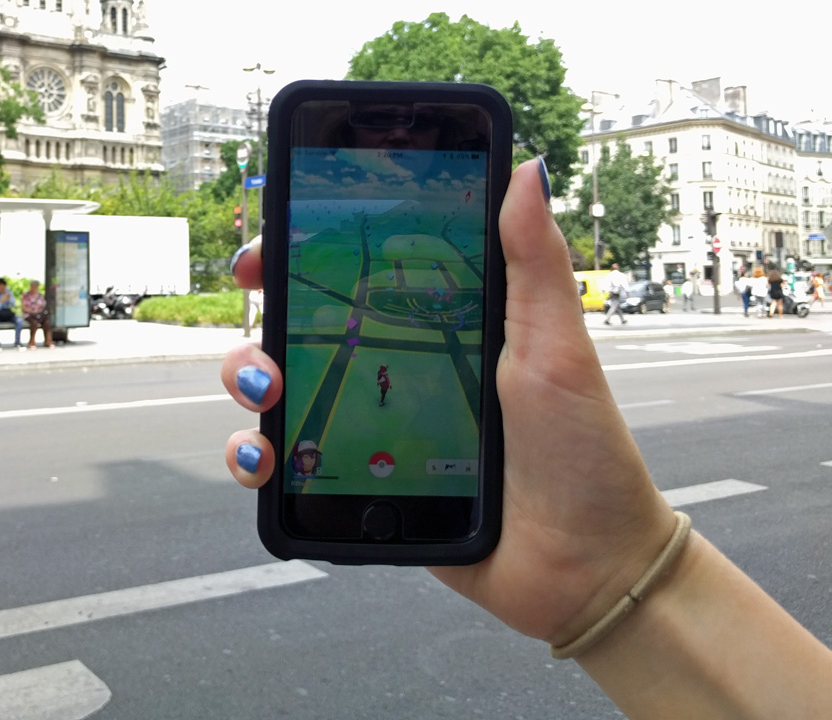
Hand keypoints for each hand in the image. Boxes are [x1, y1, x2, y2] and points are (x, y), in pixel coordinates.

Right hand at [220, 160, 675, 644]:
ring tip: (266, 388)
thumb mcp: (559, 349)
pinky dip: (253, 457)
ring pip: (278, 391)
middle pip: (303, 326)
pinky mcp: (354, 488)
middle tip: (258, 297)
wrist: (583, 566)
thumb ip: (535, 264)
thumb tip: (528, 169)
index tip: (279, 237)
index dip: (309, 250)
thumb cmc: (583, 453)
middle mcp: (394, 373)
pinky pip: (285, 468)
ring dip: (247, 376)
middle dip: (266, 306)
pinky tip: (265, 455)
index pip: (360, 276)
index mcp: (439, 329)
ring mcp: (369, 430)